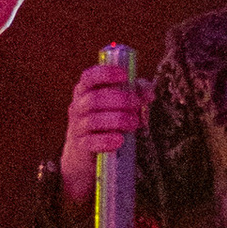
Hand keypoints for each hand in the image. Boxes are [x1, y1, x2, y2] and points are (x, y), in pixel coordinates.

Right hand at [59, 52, 150, 205]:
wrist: (86, 154)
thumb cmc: (106, 121)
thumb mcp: (119, 105)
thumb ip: (135, 94)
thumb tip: (149, 93)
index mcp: (85, 91)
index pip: (89, 77)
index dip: (106, 73)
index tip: (125, 75)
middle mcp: (78, 106)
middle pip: (95, 98)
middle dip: (120, 99)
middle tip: (137, 104)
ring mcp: (77, 127)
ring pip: (94, 120)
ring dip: (118, 119)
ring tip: (134, 123)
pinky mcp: (81, 146)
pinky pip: (91, 142)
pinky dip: (107, 140)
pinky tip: (120, 141)